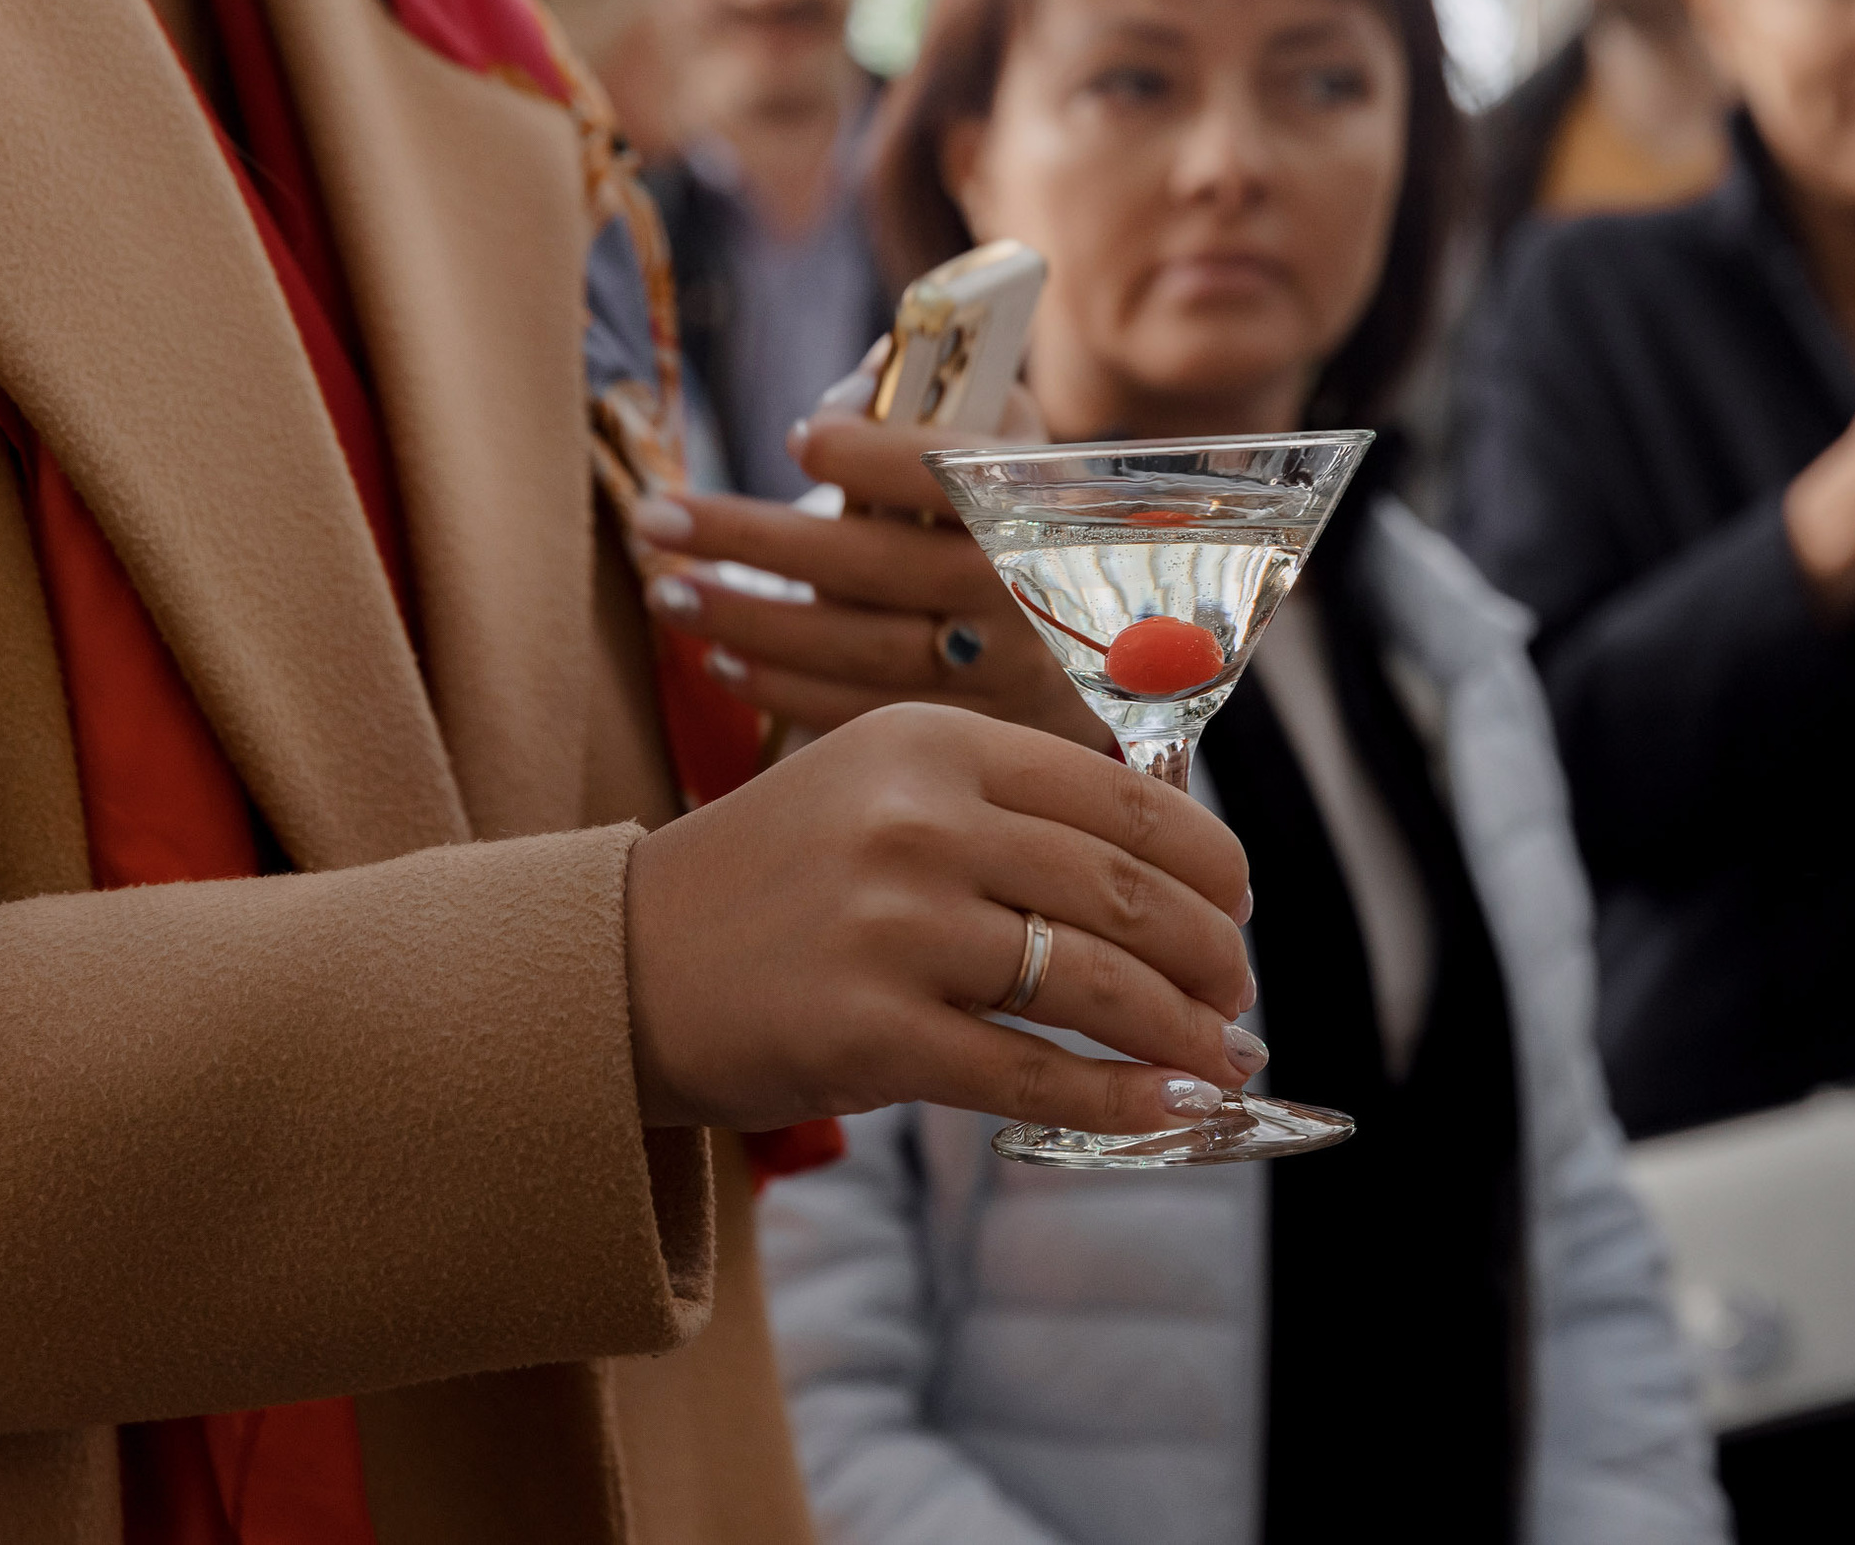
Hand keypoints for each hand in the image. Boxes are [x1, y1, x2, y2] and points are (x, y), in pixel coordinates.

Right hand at [625, 702, 1261, 1133]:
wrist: (616, 967)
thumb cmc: (778, 883)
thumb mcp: (882, 790)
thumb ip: (1007, 806)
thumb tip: (1174, 872)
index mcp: (932, 742)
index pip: (1122, 798)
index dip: (1207, 860)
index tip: (1238, 902)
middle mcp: (917, 820)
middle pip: (1125, 891)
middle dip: (1210, 952)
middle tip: (1234, 991)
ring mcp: (892, 926)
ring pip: (1096, 983)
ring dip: (1184, 1032)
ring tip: (1221, 1057)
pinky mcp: (867, 1032)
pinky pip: (1031, 1072)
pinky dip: (1118, 1099)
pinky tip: (1169, 1111)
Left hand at [632, 368, 1108, 750]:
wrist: (1140, 652)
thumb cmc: (1042, 521)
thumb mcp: (1023, 445)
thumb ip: (947, 398)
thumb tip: (845, 395)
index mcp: (1039, 503)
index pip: (950, 473)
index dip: (870, 455)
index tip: (795, 438)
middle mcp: (1026, 590)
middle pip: (876, 565)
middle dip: (755, 540)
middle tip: (657, 517)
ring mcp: (1004, 674)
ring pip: (858, 650)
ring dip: (748, 622)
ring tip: (669, 594)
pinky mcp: (976, 735)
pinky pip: (865, 715)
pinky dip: (784, 691)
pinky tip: (722, 659)